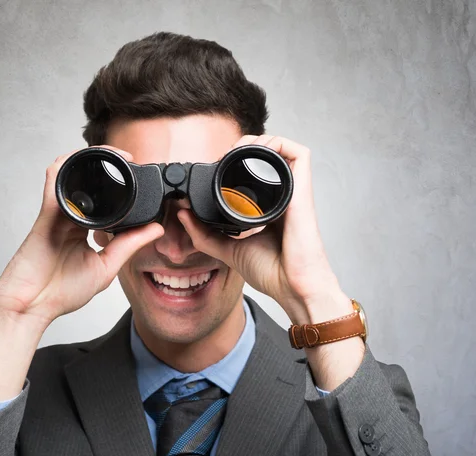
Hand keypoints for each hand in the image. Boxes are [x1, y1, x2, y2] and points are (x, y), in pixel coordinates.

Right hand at [0, 145, 163, 329]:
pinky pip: (55, 183)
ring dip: (90, 160)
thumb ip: (129, 245)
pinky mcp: (46, 214)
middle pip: (88, 182)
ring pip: (72, 174)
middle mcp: (71, 217)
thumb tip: (156, 230)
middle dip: (108, 166)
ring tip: (114, 155)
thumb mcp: (106, 266)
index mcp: (85, 229)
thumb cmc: (61, 291)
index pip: (105, 200)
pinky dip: (67, 167)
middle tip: (130, 160)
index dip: (121, 188)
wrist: (31, 306)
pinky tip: (82, 160)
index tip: (140, 181)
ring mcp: (58, 214)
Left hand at [177, 135, 349, 325]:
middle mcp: (280, 196)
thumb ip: (205, 234)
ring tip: (240, 148)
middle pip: (268, 156)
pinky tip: (259, 150)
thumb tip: (183, 214)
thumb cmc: (271, 271)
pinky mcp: (302, 189)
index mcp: (266, 207)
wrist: (292, 286)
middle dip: (246, 146)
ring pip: (282, 149)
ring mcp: (292, 191)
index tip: (216, 164)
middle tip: (225, 154)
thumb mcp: (228, 249)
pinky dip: (279, 143)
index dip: (236, 161)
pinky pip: (300, 154)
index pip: (254, 173)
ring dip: (261, 140)